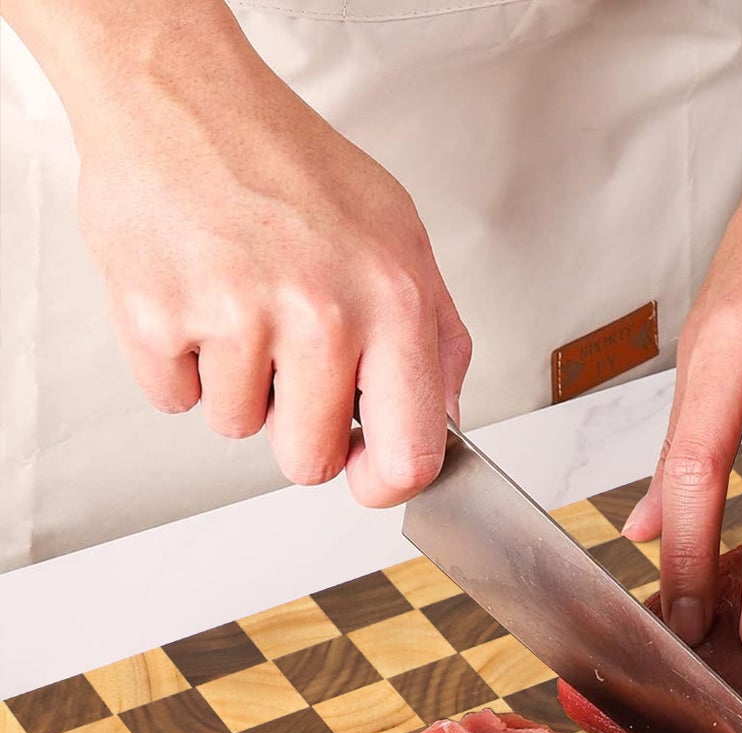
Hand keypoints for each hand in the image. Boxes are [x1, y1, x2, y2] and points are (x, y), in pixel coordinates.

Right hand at [66, 7, 468, 504]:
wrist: (184, 96)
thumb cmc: (294, 168)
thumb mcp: (402, 241)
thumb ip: (437, 341)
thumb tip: (443, 422)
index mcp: (393, 304)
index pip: (410, 457)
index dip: (385, 484)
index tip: (369, 476)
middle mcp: (320, 314)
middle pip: (310, 462)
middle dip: (298, 430)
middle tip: (289, 362)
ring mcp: (234, 318)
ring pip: (238, 429)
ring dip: (236, 385)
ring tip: (240, 306)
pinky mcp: (156, 316)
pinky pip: (174, 399)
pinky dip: (179, 363)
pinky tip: (196, 298)